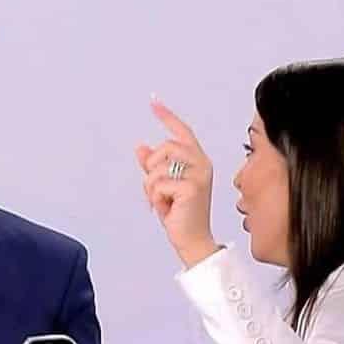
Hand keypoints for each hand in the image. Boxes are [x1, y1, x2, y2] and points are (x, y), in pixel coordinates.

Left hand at [136, 98, 218, 267]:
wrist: (192, 241)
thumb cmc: (181, 215)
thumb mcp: (163, 187)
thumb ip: (154, 167)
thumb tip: (141, 147)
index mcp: (198, 161)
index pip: (182, 132)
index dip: (167, 116)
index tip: (153, 102)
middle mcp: (202, 164)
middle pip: (165, 147)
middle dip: (152, 168)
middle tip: (156, 189)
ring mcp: (199, 175)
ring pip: (158, 167)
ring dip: (151, 187)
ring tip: (162, 201)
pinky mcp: (191, 188)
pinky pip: (158, 184)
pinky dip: (154, 198)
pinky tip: (165, 208)